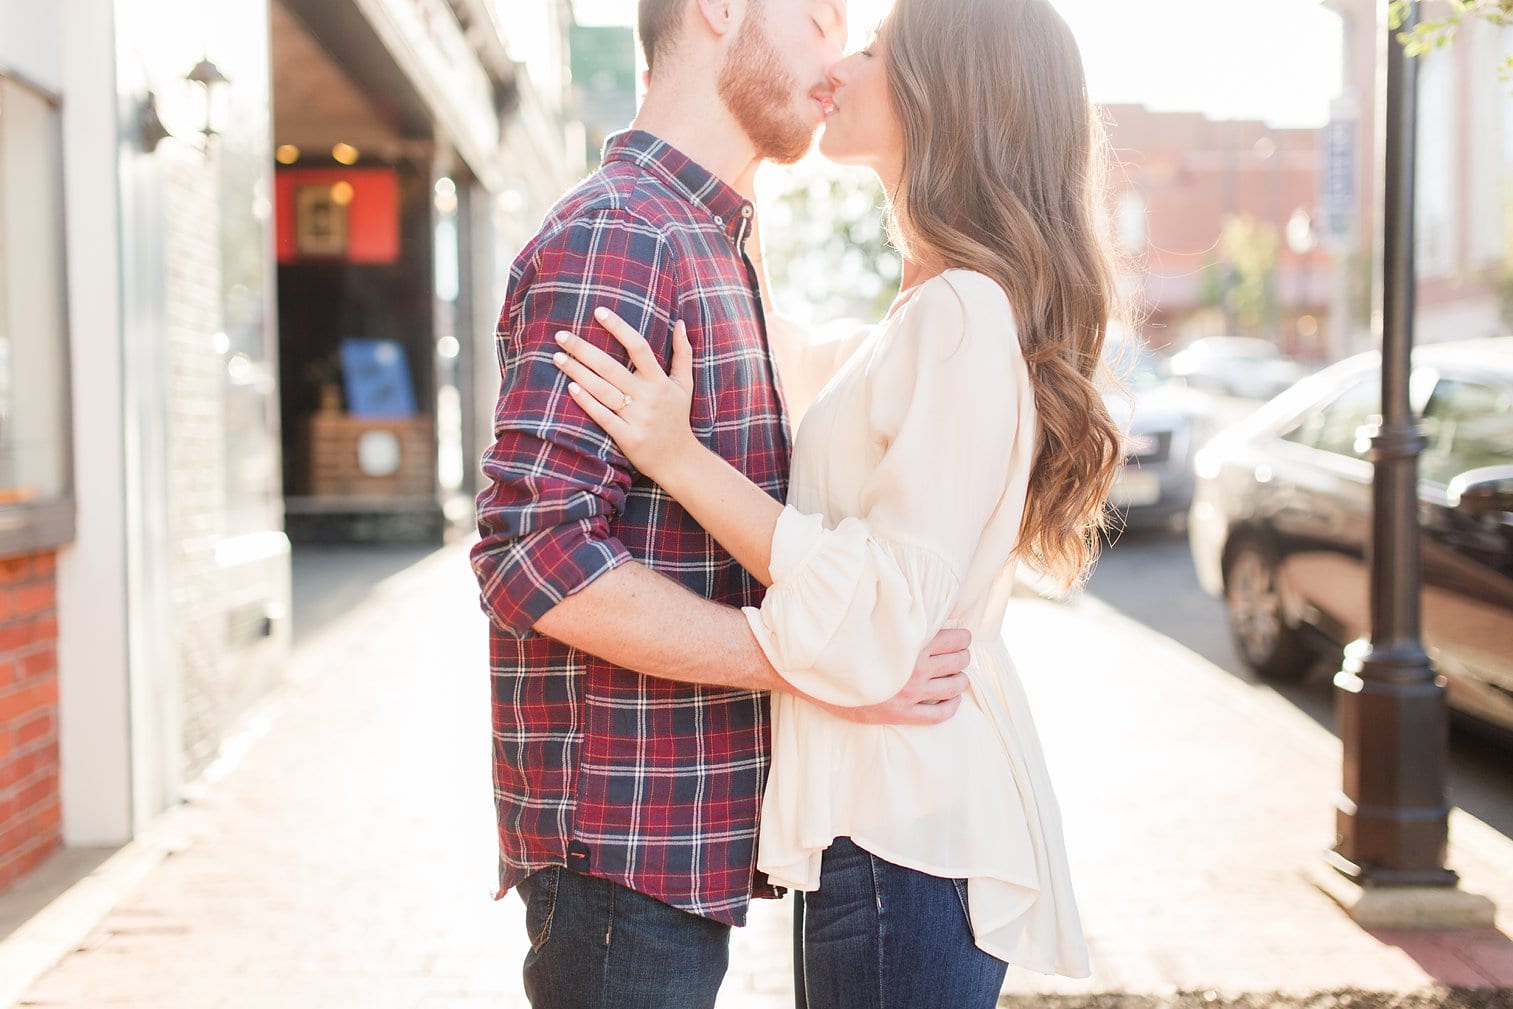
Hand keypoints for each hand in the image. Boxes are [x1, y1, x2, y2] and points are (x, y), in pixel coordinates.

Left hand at [553, 308, 700, 480]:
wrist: (679, 460)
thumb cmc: (677, 417)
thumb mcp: (685, 385)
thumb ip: (683, 353)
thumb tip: (681, 323)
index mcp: (660, 381)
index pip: (639, 347)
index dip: (619, 328)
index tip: (598, 312)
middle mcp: (648, 397)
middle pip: (611, 367)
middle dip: (583, 349)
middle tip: (560, 335)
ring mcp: (638, 418)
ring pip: (602, 390)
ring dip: (578, 372)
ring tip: (557, 357)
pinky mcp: (628, 437)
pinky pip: (603, 417)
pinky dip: (587, 402)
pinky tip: (570, 387)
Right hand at [817, 628, 971, 725]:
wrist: (819, 671)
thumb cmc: (847, 640)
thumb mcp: (874, 620)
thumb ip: (899, 615)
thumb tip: (916, 599)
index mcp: (910, 641)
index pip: (956, 639)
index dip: (963, 638)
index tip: (961, 638)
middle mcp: (914, 668)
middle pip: (959, 661)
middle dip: (962, 657)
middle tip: (958, 655)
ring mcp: (909, 693)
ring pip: (954, 686)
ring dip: (960, 679)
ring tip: (956, 675)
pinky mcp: (900, 713)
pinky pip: (940, 714)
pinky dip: (952, 705)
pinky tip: (951, 699)